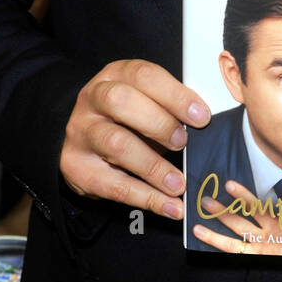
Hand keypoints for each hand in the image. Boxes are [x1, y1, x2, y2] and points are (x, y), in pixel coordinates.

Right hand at [59, 58, 210, 219]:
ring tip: (179, 184)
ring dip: (154, 166)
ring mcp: (81, 133)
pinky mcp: (77, 168)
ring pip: (117, 145)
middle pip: (121, 102)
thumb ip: (170, 106)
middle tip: (183, 142)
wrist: (85, 144)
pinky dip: (147, 198)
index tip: (201, 116)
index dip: (175, 95)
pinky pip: (114, 185)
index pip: (144, 76)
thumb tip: (204, 123)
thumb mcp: (146, 102)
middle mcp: (93, 99)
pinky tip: (170, 206)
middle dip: (159, 123)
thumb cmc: (127, 120)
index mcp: (115, 75)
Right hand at [192, 180, 281, 257]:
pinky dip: (215, 243)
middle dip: (224, 210)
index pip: (258, 207)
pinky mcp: (254, 259)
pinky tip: (200, 234)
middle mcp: (263, 236)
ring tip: (201, 211)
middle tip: (207, 198)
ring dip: (218, 223)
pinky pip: (231, 250)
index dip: (244, 196)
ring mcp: (256, 248)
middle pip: (240, 219)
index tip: (230, 185)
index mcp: (276, 227)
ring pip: (233, 232)